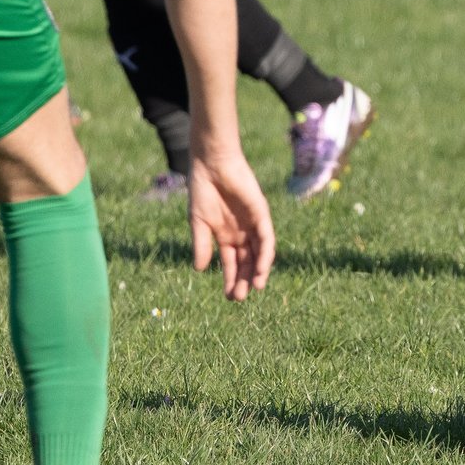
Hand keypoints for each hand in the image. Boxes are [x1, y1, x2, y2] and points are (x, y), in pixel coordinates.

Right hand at [188, 148, 274, 300]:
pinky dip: (265, 253)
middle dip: (243, 279)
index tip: (228, 297)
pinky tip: (261, 268)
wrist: (211, 166)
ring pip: (259, 252)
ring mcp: (253, 224)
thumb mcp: (198, 223)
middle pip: (246, 261)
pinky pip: (266, 237)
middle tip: (238, 298)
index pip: (231, 263)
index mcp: (226, 236)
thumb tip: (199, 270)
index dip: (230, 279)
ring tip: (254, 288)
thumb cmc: (202, 191)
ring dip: (258, 270)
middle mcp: (242, 232)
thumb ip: (201, 245)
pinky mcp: (261, 213)